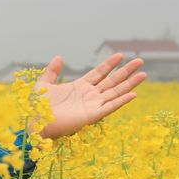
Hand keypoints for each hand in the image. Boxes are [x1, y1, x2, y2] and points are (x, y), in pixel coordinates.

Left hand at [32, 53, 146, 139]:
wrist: (35, 123)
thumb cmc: (37, 108)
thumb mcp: (44, 84)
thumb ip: (52, 71)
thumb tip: (59, 57)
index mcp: (79, 87)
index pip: (99, 73)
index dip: (110, 64)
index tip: (120, 55)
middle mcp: (89, 96)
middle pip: (112, 81)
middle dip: (126, 71)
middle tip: (140, 61)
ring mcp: (92, 105)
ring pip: (115, 92)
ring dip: (129, 84)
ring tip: (143, 74)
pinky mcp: (92, 116)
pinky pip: (110, 107)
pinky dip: (122, 101)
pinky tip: (133, 94)